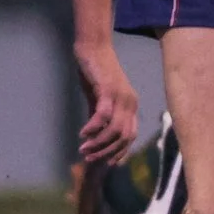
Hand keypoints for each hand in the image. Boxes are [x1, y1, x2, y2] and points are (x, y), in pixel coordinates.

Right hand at [72, 39, 138, 165]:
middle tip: (88, 157)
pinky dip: (93, 127)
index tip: (106, 163)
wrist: (93, 50)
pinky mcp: (108, 90)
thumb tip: (95, 136)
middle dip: (107, 151)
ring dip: (99, 143)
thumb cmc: (95, 74)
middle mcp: (131, 103)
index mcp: (131, 106)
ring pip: (115, 129)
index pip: (131, 136)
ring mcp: (121, 96)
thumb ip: (100, 116)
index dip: (119, 151)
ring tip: (83, 148)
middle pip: (125, 136)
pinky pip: (103, 115)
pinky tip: (82, 133)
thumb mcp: (99, 99)